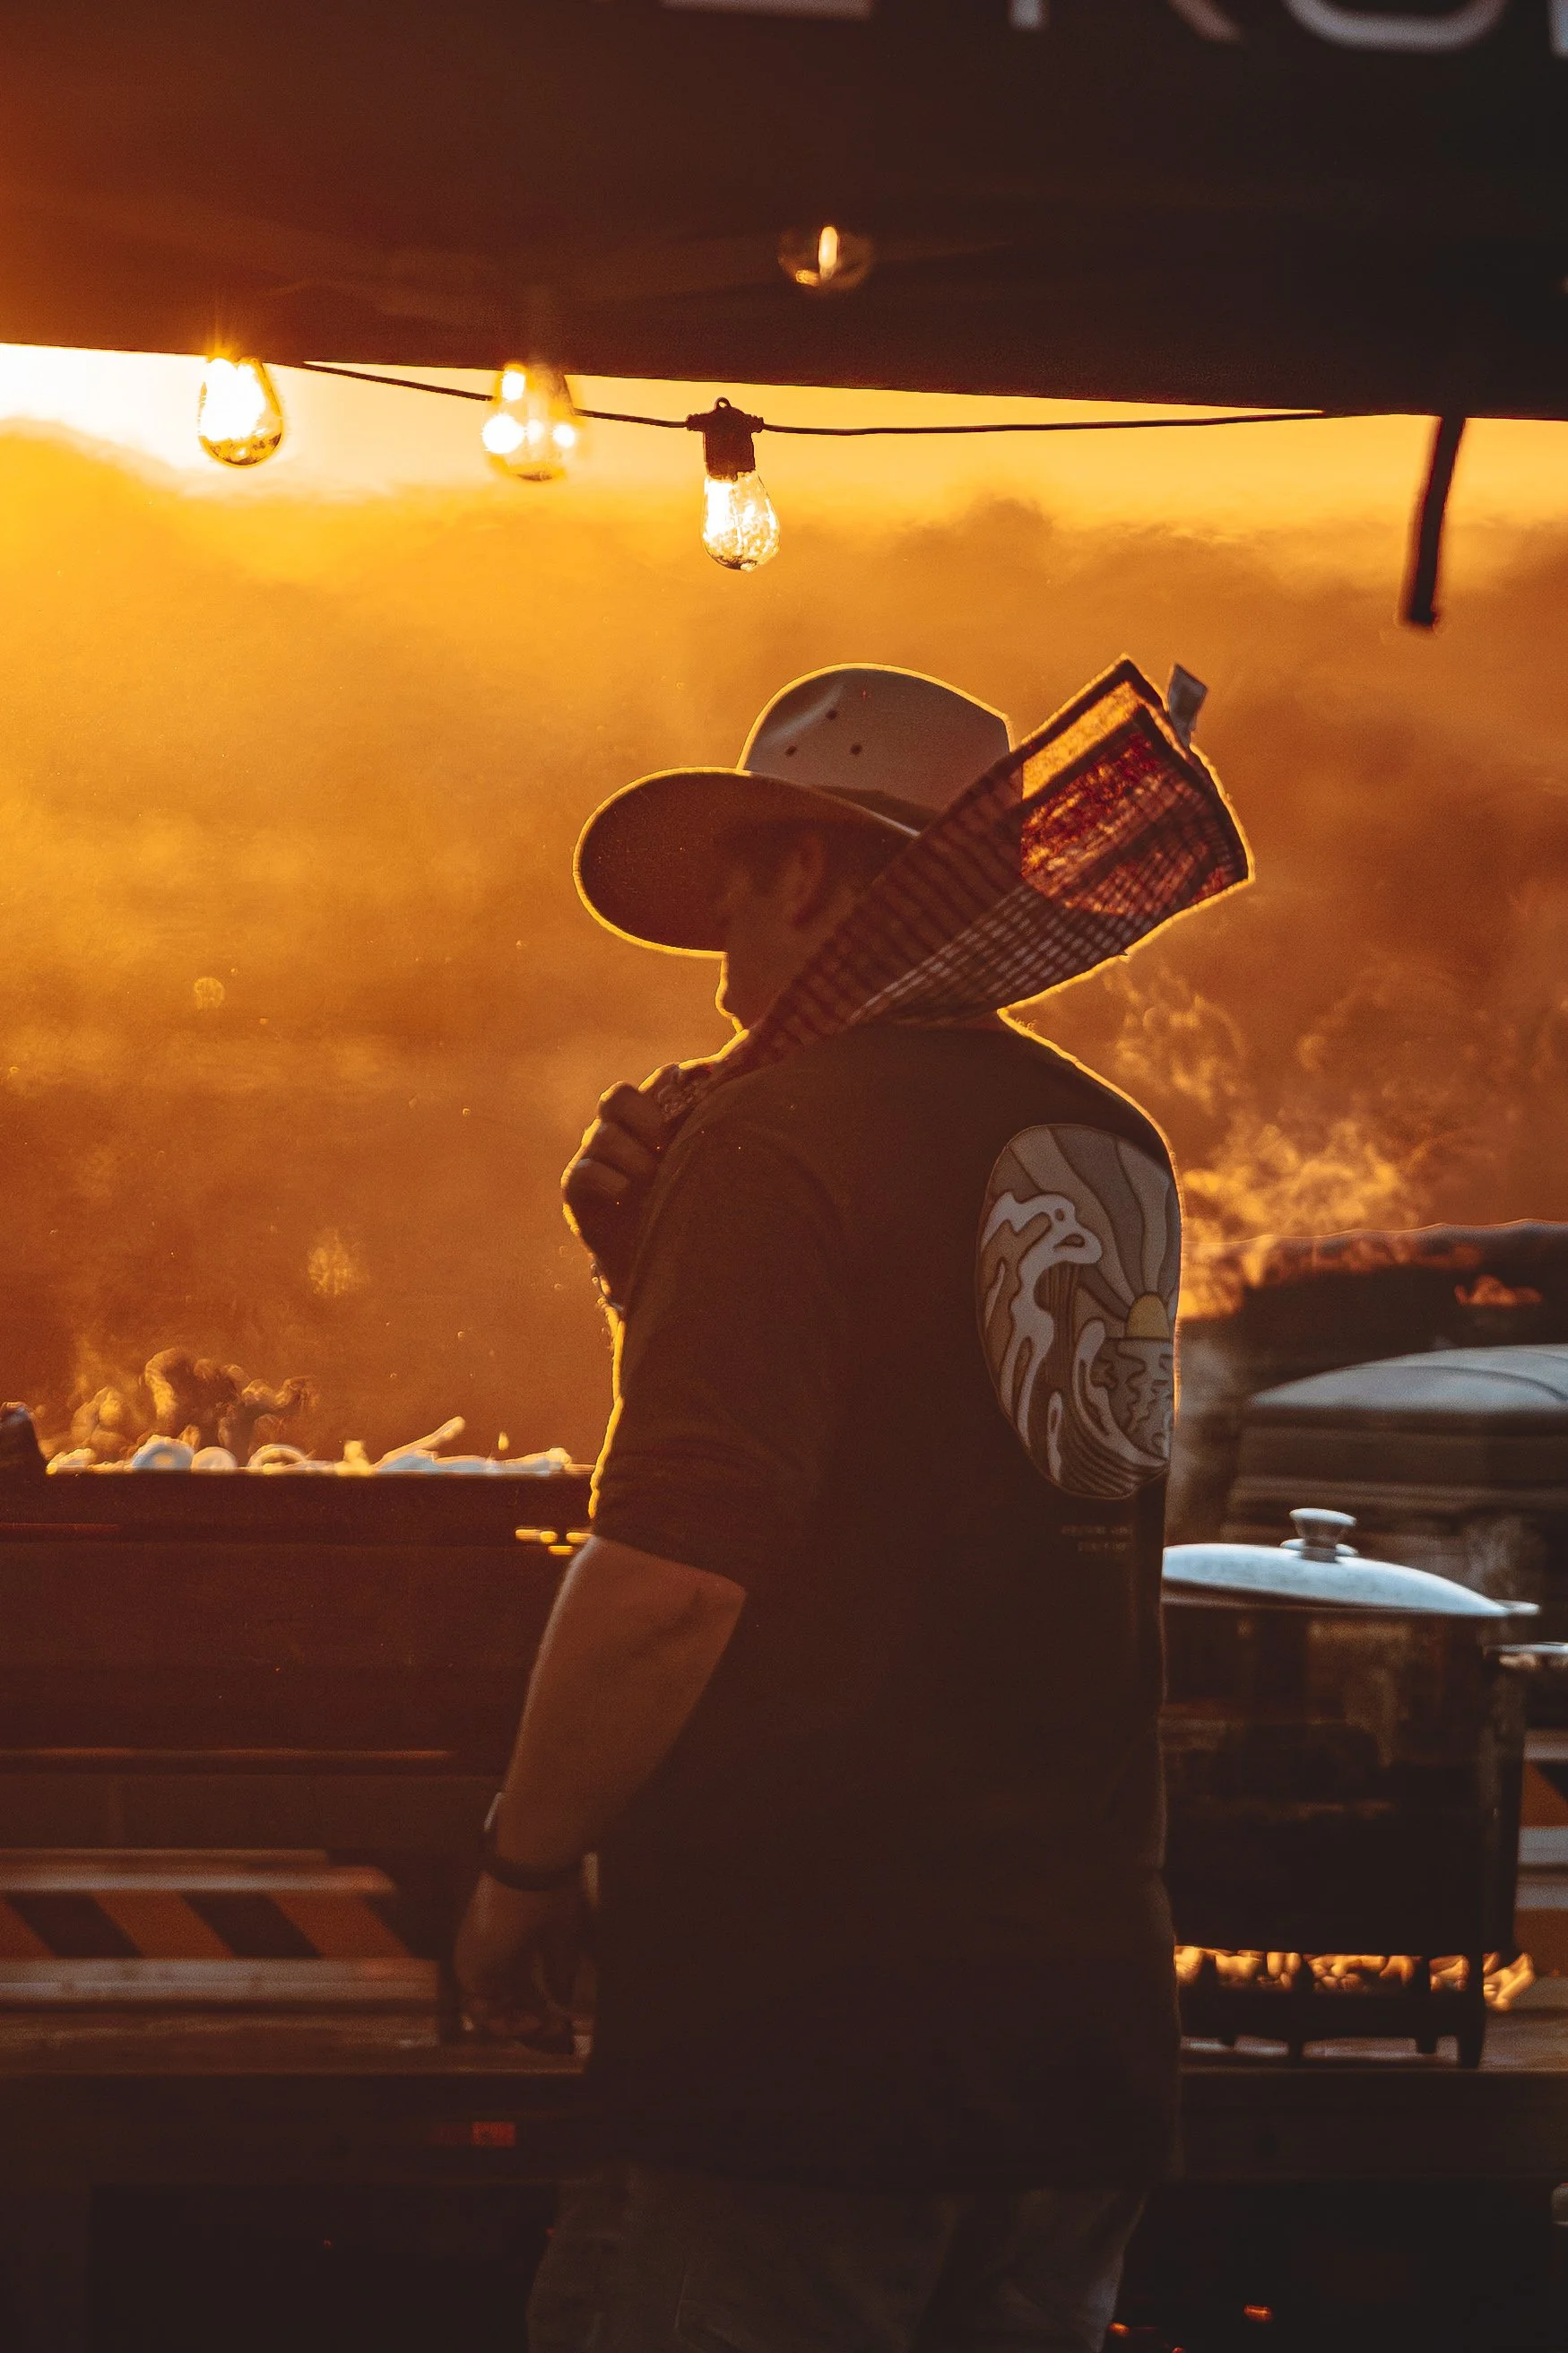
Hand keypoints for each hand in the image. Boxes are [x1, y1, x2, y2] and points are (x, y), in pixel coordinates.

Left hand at [454, 1875, 579, 2051]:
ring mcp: (475, 1963)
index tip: (562, 2022)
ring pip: (488, 2009)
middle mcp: (488, 1957)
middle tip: (556, 2032)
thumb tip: (561, 2001)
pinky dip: (502, 2022)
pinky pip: (480, 2009)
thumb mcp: (561, 1940)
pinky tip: (530, 2021)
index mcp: (508, 1944)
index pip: (517, 1987)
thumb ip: (557, 1973)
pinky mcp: (468, 1970)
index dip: (538, 2007)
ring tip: (542, 2028)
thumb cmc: (549, 1898)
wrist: (529, 1874)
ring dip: (516, 2025)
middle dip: (529, 2021)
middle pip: (503, 2001)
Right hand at [561, 1067, 679, 1303]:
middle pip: (616, 1098)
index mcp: (641, 1120)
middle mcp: (613, 1133)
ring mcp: (592, 1159)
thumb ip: (692, 1117)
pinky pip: (584, 1173)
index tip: (687, 1108)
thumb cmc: (677, 1200)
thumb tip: (706, 1069)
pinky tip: (627, 1192)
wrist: (653, 1255)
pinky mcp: (577, 1191)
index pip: (646, 1085)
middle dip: (644, 1116)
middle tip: (663, 1143)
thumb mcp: (690, 1158)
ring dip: (635, 1157)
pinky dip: (610, 1180)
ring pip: (605, 1136)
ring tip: (654, 1180)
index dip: (662, 1088)